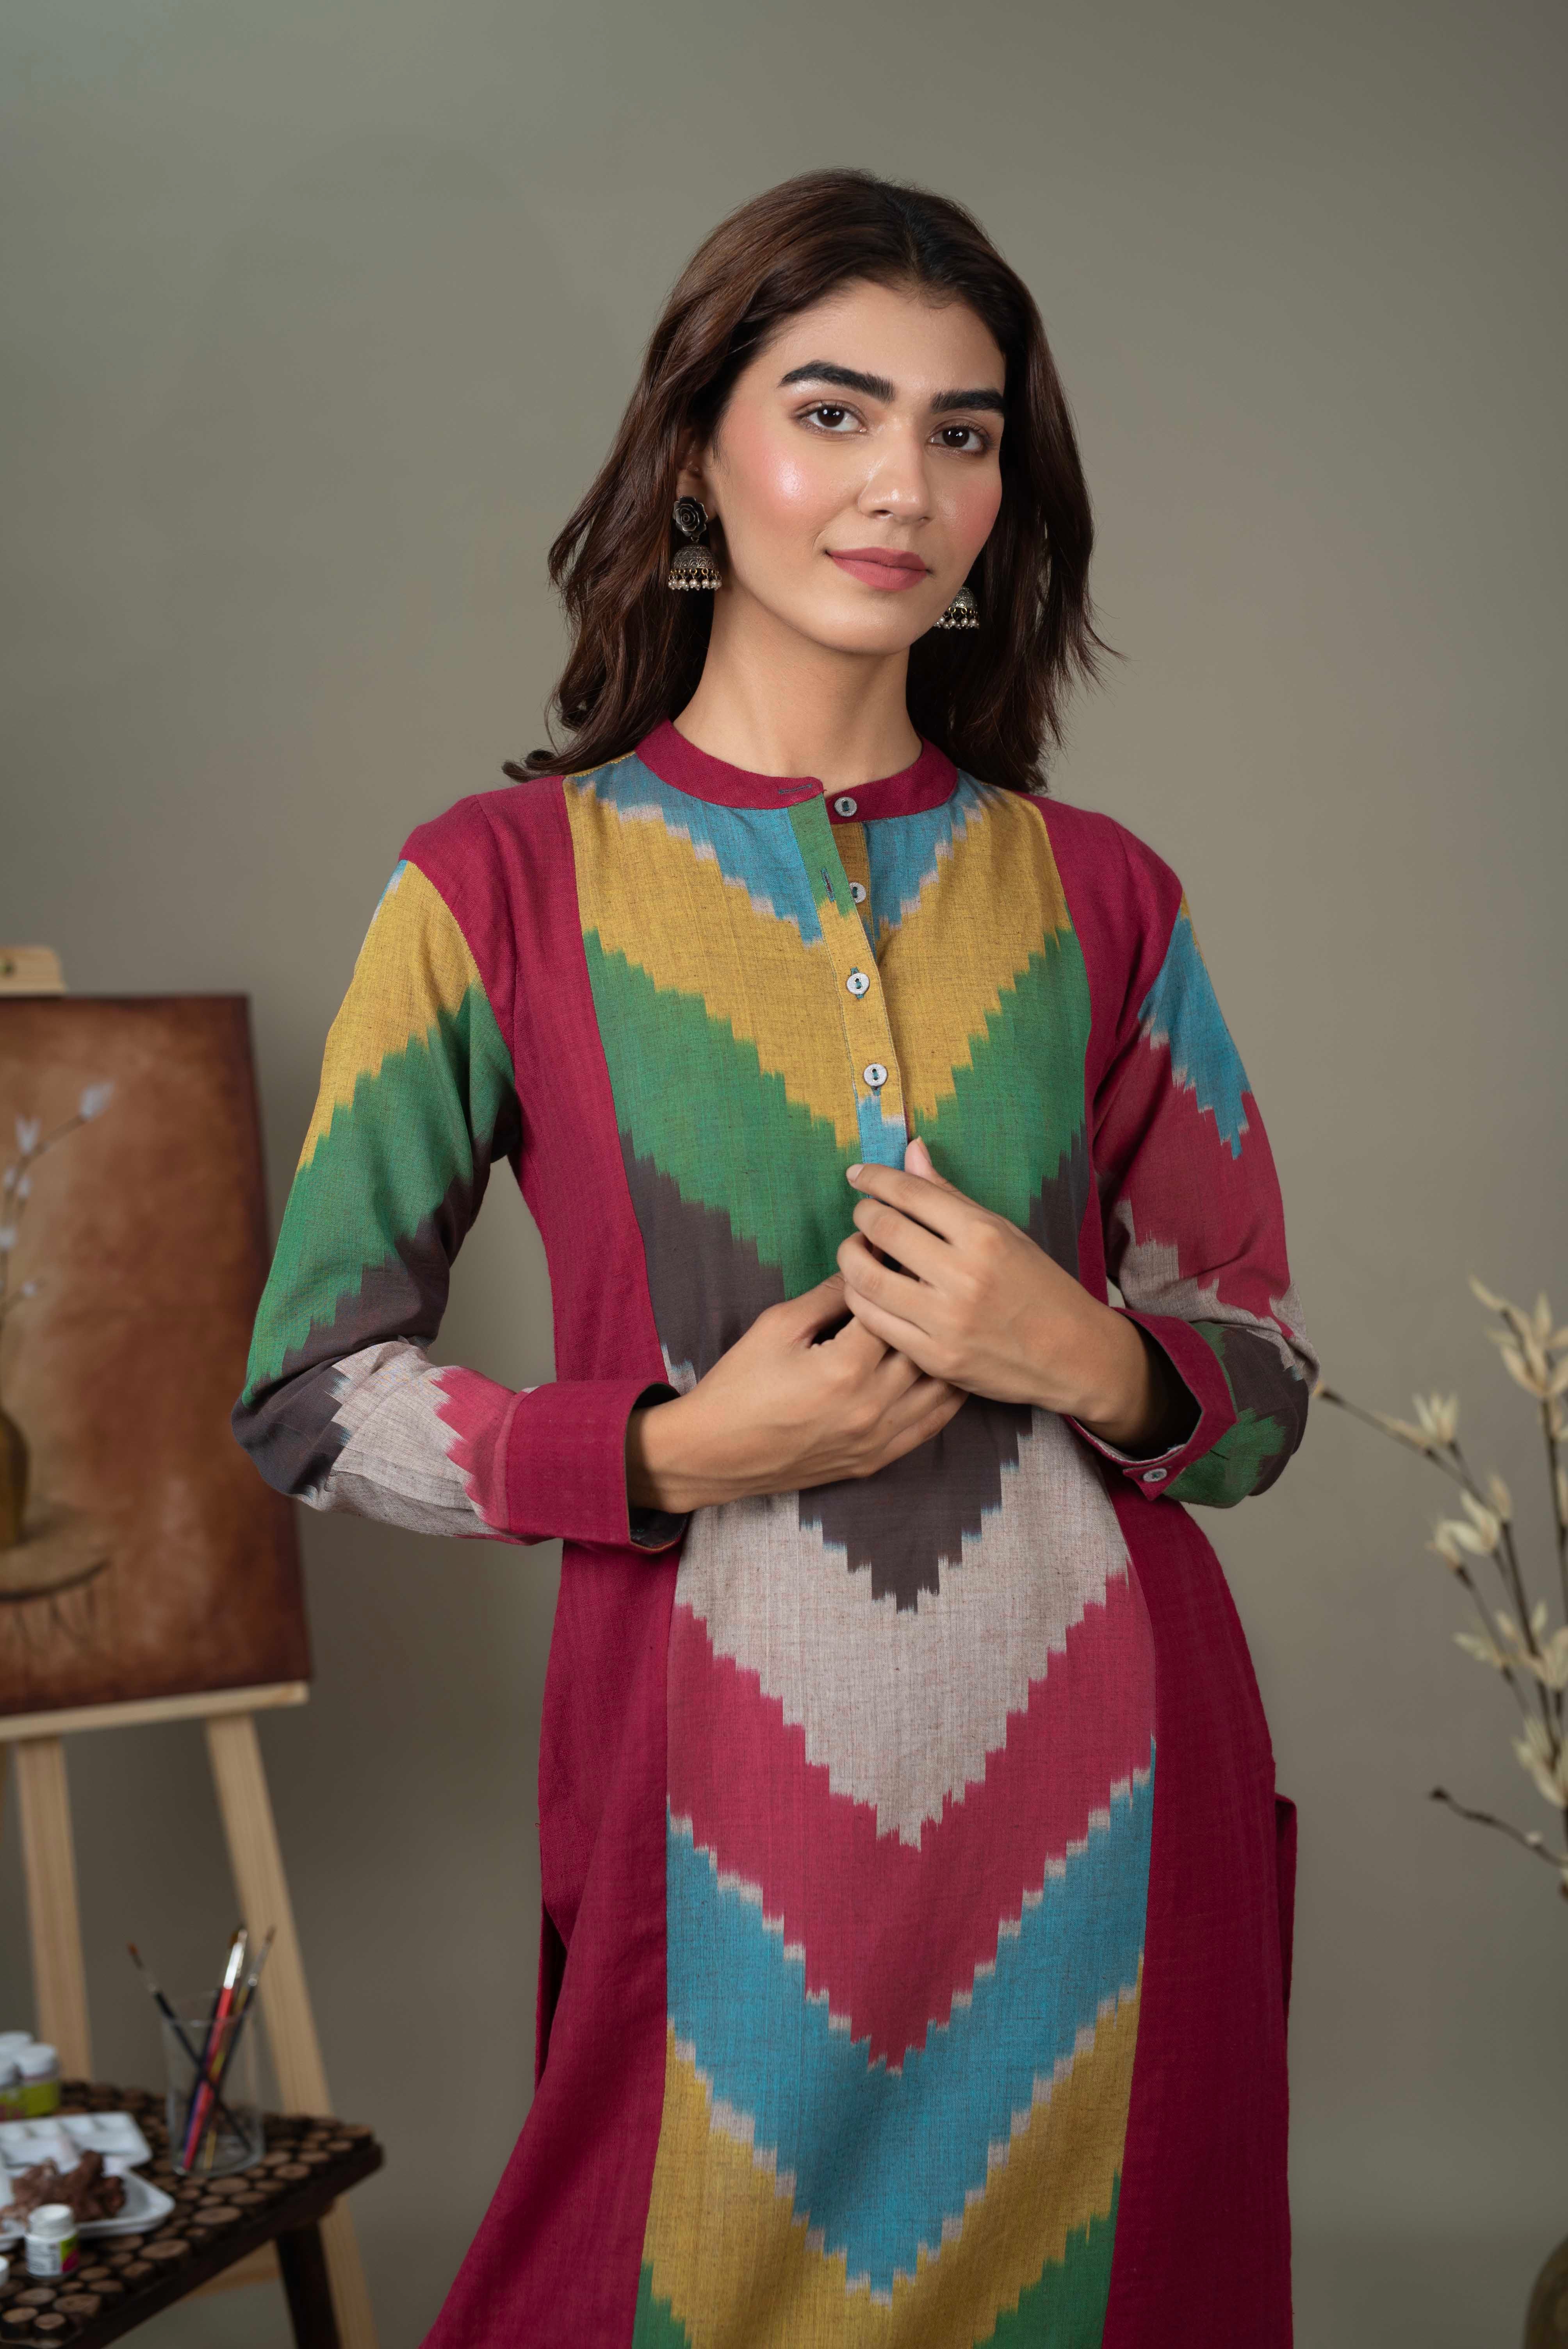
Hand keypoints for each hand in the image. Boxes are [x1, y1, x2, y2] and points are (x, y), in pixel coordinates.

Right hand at [625, 1273, 965, 1514]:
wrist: (715, 1454)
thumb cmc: (739, 1386)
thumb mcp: (777, 1326)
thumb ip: (828, 1294)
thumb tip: (865, 1258)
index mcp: (844, 1367)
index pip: (890, 1307)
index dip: (895, 1275)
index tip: (900, 1253)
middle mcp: (870, 1406)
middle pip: (922, 1345)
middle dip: (925, 1309)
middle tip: (932, 1282)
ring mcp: (876, 1439)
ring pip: (937, 1389)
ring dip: (944, 1352)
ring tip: (948, 1322)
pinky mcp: (875, 1460)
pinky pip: (929, 1427)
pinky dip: (945, 1398)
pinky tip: (949, 1372)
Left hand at [837, 1137, 1188, 1452]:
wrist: (1075, 1355)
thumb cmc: (1039, 1287)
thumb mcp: (1005, 1232)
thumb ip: (950, 1195)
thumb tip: (911, 1150)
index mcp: (984, 1235)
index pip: (911, 1193)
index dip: (874, 1178)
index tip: (857, 1175)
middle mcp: (964, 1274)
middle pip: (883, 1230)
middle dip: (862, 1215)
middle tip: (862, 1215)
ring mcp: (947, 1320)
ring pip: (866, 1279)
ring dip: (850, 1258)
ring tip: (857, 1251)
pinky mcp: (936, 1357)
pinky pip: (874, 1322)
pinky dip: (860, 1299)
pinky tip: (866, 1290)